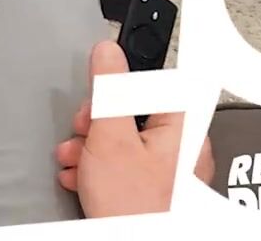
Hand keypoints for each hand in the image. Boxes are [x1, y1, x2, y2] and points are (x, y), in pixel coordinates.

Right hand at [54, 41, 214, 218]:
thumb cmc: (135, 208)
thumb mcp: (110, 137)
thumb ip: (109, 91)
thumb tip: (109, 53)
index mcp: (183, 126)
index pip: (154, 81)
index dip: (119, 84)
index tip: (102, 88)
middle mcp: (184, 147)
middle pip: (134, 111)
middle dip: (97, 119)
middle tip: (85, 129)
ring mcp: (171, 172)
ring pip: (125, 139)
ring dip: (91, 144)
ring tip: (77, 158)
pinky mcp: (156, 190)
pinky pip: (126, 165)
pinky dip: (100, 166)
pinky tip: (84, 176)